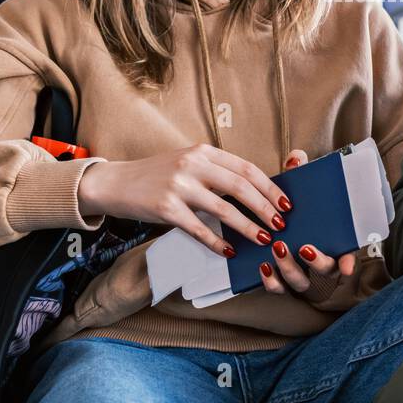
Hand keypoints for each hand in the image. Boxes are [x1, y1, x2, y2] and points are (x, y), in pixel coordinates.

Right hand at [77, 144, 290, 258]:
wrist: (116, 183)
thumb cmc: (158, 175)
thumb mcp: (188, 163)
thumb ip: (216, 172)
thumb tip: (254, 192)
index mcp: (203, 151)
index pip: (246, 168)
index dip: (269, 187)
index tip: (286, 203)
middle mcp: (193, 165)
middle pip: (241, 187)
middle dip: (265, 208)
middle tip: (281, 224)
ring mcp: (179, 186)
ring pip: (224, 208)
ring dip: (248, 227)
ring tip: (264, 239)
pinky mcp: (166, 208)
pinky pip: (198, 229)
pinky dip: (217, 241)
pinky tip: (229, 250)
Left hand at [256, 149, 362, 295]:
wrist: (281, 237)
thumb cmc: (300, 216)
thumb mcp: (302, 196)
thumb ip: (301, 176)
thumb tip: (296, 158)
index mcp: (333, 244)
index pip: (347, 255)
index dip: (348, 261)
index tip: (347, 267)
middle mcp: (321, 265)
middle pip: (325, 270)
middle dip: (316, 261)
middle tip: (304, 247)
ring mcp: (303, 276)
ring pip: (299, 281)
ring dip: (289, 267)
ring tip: (278, 248)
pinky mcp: (282, 283)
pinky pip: (278, 288)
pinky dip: (271, 281)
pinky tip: (263, 267)